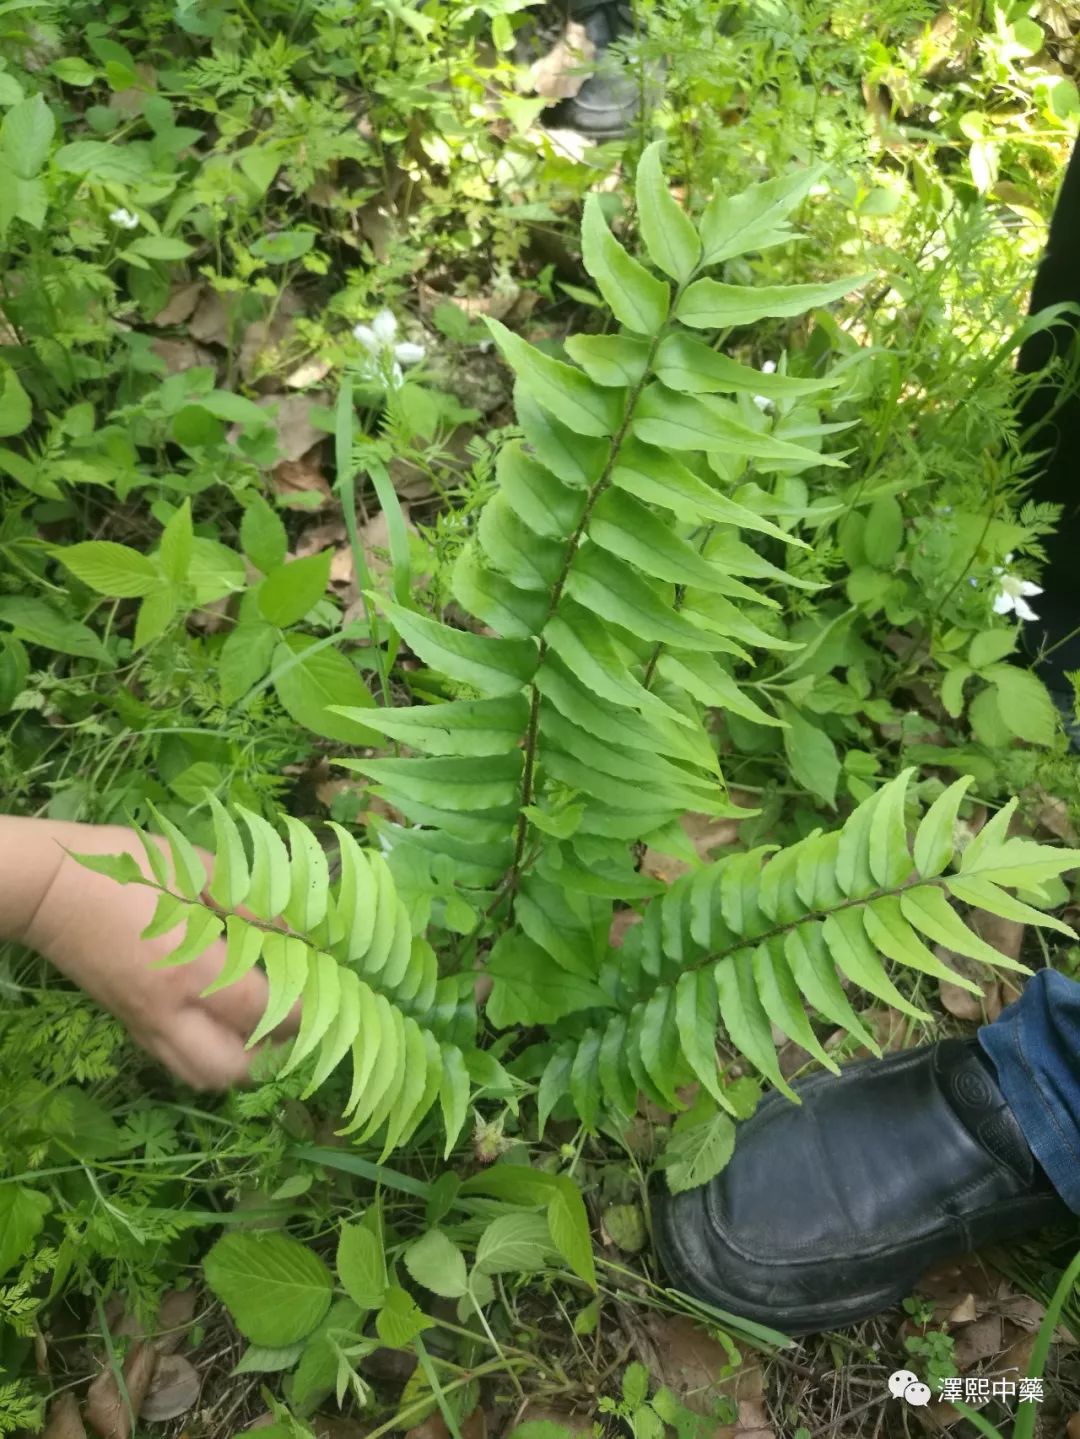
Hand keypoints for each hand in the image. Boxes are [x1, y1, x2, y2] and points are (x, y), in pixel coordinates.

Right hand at [19, 822, 298, 1088]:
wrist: (48, 888)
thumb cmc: (126, 868)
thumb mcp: (196, 871)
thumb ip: (251, 903)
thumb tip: (297, 930)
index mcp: (192, 969)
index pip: (262, 1012)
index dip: (303, 1012)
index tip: (330, 995)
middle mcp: (170, 1011)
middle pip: (232, 1067)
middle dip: (273, 1053)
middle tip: (294, 1017)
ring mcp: (145, 1024)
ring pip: (201, 1075)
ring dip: (240, 1063)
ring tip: (262, 1026)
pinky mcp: (128, 1024)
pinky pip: (175, 1062)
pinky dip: (208, 1056)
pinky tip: (223, 1022)